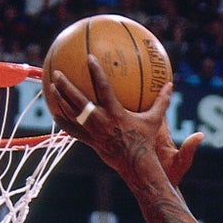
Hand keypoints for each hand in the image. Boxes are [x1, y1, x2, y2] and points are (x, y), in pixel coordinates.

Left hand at [47, 56, 202, 185]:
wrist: (136, 165)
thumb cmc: (145, 141)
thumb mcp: (154, 120)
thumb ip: (161, 102)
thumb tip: (170, 85)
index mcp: (115, 112)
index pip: (103, 88)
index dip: (96, 71)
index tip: (89, 57)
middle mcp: (101, 121)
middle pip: (78, 101)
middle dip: (66, 86)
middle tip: (57, 73)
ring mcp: (93, 132)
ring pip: (71, 114)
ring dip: (60, 100)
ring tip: (51, 87)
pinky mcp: (89, 141)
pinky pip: (73, 130)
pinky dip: (63, 121)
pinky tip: (55, 113)